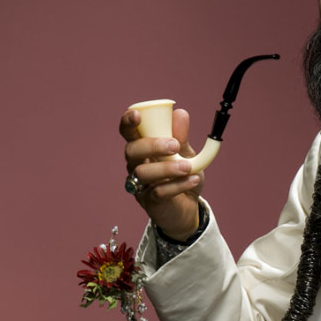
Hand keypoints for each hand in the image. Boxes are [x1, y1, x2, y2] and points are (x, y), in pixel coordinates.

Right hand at [120, 107, 203, 240]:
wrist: (190, 206)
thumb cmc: (183, 175)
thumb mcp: (186, 153)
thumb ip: (182, 137)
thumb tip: (180, 114)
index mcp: (143, 147)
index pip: (128, 132)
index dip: (127, 122)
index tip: (137, 115)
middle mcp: (136, 164)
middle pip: (131, 151)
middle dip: (151, 145)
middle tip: (174, 145)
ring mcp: (140, 184)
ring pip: (142, 173)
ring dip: (166, 168)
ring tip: (188, 167)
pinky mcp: (149, 202)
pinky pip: (158, 192)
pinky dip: (177, 185)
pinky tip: (193, 180)